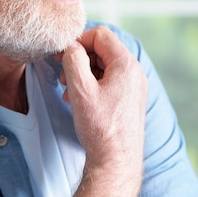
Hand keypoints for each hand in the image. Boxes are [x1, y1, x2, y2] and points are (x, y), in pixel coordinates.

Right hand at [57, 26, 147, 196]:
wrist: (116, 161)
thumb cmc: (100, 127)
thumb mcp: (80, 89)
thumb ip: (73, 59)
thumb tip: (71, 46)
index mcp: (126, 64)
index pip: (100, 34)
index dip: (78, 41)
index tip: (63, 55)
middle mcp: (134, 72)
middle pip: (103, 49)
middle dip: (80, 58)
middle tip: (63, 73)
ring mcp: (134, 86)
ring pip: (104, 65)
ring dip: (83, 72)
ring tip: (68, 90)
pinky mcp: (130, 99)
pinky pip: (110, 81)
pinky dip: (92, 84)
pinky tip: (78, 100)